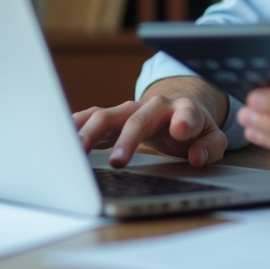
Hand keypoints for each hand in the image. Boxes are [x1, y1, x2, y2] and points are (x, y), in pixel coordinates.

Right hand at [73, 77, 228, 168]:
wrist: (176, 111)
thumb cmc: (194, 128)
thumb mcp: (211, 138)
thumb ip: (210, 146)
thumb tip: (197, 156)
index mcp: (182, 109)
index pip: (187, 112)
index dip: (185, 120)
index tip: (182, 131)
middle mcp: (152, 106)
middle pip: (138, 118)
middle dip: (127, 139)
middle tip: (119, 162)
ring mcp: (129, 110)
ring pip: (106, 116)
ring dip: (90, 133)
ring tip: (76, 153)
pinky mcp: (112, 118)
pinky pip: (89, 119)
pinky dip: (74, 128)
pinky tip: (58, 139)